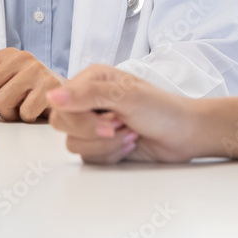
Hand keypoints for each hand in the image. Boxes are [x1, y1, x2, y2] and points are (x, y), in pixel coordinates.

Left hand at [0, 47, 61, 121]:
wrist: (70, 94)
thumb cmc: (32, 91)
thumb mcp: (2, 86)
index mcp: (6, 55)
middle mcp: (20, 58)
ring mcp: (36, 71)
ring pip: (0, 102)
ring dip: (7, 115)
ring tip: (18, 110)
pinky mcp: (49, 87)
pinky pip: (23, 112)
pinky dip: (25, 118)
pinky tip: (33, 111)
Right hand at [47, 64, 203, 163]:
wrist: (185, 135)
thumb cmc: (161, 109)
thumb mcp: (126, 96)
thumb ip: (88, 94)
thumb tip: (52, 96)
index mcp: (92, 79)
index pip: (60, 101)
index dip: (80, 118)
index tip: (109, 122)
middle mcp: (89, 100)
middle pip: (62, 124)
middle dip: (95, 133)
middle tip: (121, 127)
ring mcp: (94, 124)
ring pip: (75, 144)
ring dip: (107, 145)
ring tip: (131, 134)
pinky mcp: (101, 146)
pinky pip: (89, 158)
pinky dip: (112, 154)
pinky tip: (131, 144)